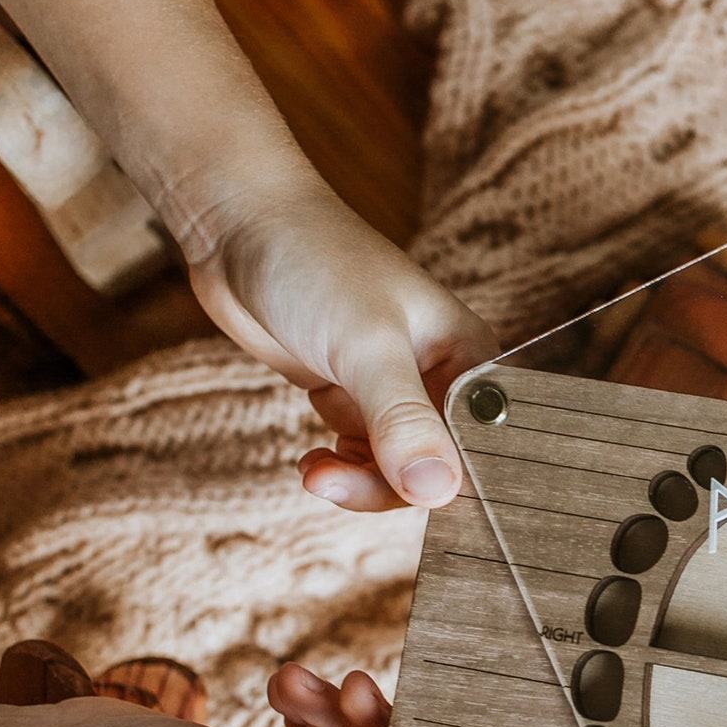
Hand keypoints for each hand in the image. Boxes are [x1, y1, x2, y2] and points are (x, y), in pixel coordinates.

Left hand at [183, 170, 498, 511]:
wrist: (240, 227)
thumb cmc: (317, 262)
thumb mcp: (366, 346)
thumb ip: (404, 421)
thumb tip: (435, 490)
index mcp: (471, 360)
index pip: (485, 448)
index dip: (455, 483)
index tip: (409, 498)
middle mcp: (443, 380)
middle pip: (440, 469)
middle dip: (390, 487)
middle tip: (339, 483)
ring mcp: (397, 393)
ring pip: (397, 472)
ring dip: (358, 483)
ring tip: (317, 472)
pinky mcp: (356, 400)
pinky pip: (364, 459)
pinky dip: (340, 469)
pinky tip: (313, 462)